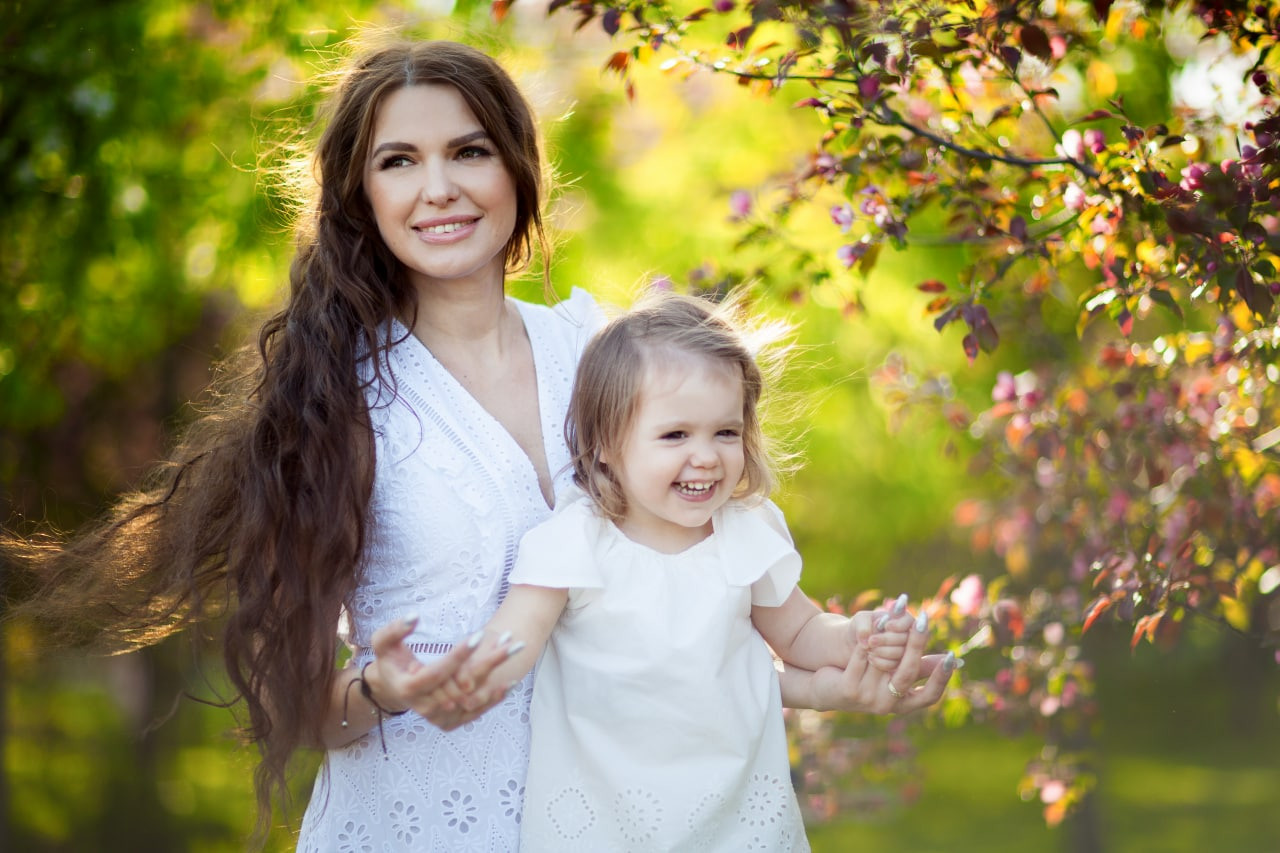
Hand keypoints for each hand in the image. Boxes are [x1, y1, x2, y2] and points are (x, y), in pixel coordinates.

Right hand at [366, 618, 515, 730]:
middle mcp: (426, 707)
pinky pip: (476, 712)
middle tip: (511, 640)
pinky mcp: (450, 722)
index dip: (459, 654)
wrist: (392, 689)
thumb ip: (395, 630)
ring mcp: (439, 717)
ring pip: (474, 699)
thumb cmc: (389, 661)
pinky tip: (512, 682)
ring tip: (515, 654)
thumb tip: (415, 616)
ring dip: (498, 677)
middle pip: (463, 684)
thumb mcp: (383, 643)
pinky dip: (495, 698)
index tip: (478, 635)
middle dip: (489, 661)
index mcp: (410, 688)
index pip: (439, 671)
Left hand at [810, 610, 959, 713]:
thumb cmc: (866, 678)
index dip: (941, 677)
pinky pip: (861, 659)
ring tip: (889, 617)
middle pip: (907, 672)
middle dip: (915, 643)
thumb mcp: (893, 674)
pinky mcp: (849, 690)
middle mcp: (888, 706)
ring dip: (886, 638)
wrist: (825, 689)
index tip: (951, 656)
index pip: (930, 696)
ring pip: (883, 661)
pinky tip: (867, 632)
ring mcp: (868, 700)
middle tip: (922, 620)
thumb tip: (957, 662)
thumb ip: (919, 667)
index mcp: (903, 704)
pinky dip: (864, 643)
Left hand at [850, 593, 916, 672]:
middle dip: (887, 640)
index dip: (900, 624)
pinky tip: (870, 659)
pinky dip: (882, 663)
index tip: (887, 626)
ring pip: (901, 654)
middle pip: (906, 639)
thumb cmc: (859, 626)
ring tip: (869, 650)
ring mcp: (903, 651)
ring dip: (884, 652)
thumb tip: (868, 642)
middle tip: (871, 641)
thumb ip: (864, 625)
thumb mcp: (859, 620)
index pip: (909, 620)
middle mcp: (905, 635)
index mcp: (900, 619)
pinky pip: (895, 666)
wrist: (853, 643)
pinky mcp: (897, 664)